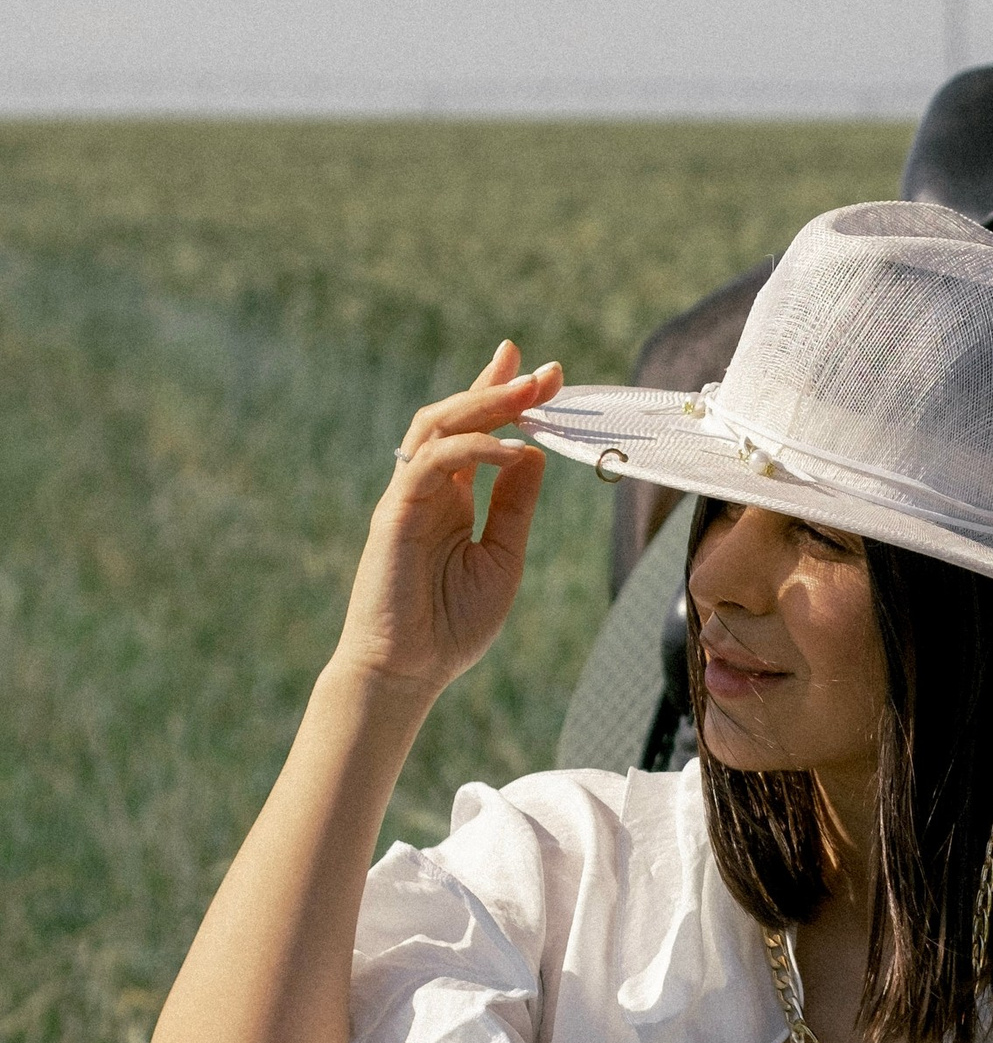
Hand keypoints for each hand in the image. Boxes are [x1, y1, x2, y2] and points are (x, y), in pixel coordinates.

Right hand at [329, 343, 560, 704]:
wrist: (410, 670)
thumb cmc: (452, 623)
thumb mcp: (502, 556)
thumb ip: (514, 505)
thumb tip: (533, 454)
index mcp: (451, 497)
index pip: (475, 431)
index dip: (501, 396)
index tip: (542, 373)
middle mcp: (427, 488)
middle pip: (457, 417)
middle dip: (501, 389)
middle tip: (547, 372)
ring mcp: (407, 496)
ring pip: (437, 426)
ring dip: (484, 403)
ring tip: (530, 391)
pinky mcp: (394, 512)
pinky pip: (428, 464)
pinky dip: (470, 450)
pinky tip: (510, 451)